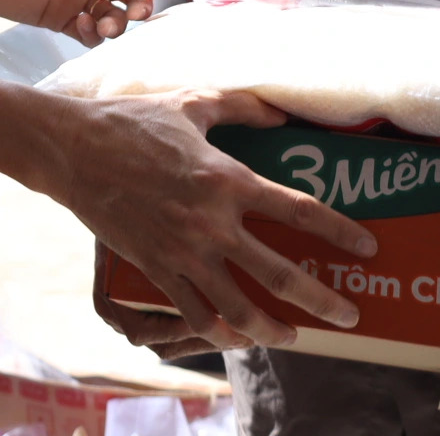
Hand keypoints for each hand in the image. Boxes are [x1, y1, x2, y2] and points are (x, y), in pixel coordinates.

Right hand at [55, 87, 374, 350]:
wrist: (73, 151)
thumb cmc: (133, 122)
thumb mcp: (192, 103)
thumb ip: (241, 106)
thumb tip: (281, 113)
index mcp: (227, 178)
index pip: (298, 210)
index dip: (339, 232)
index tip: (366, 248)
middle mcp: (212, 222)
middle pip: (280, 273)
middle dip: (322, 300)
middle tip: (348, 316)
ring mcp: (183, 251)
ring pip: (239, 306)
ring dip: (273, 329)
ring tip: (294, 336)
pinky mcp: (156, 268)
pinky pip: (194, 312)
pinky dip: (218, 330)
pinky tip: (234, 336)